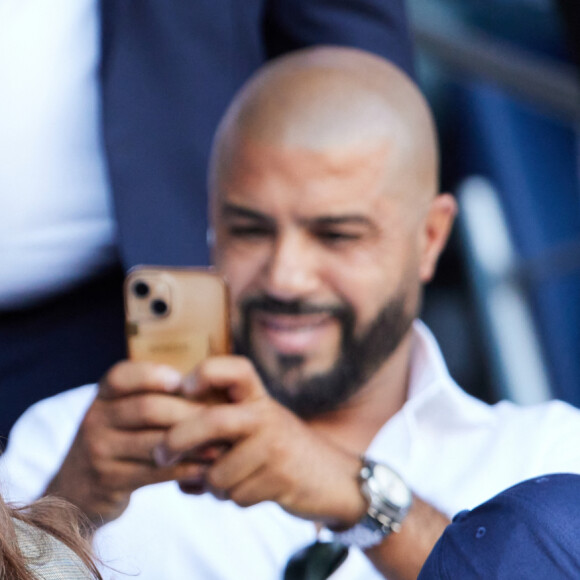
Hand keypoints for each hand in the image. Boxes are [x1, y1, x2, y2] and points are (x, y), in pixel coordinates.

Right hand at [44, 361, 210, 525]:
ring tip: (221, 446)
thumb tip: (212, 386)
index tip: (181, 380)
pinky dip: (185, 470)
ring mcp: (98, 451)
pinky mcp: (108, 481)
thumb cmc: (122, 440)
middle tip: (222, 418)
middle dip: (188, 413)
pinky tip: (206, 470)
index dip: (152, 375)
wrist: (79, 490)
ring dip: (194, 445)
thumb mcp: (125, 412)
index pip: (122, 376)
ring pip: (154, 443)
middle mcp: (95, 418)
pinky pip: (154, 473)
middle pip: (147, 409)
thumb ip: (157, 396)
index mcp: (104, 395)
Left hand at [155, 356, 367, 529]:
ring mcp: (276, 446)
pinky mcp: (281, 477)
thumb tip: (168, 453)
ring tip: (231, 481)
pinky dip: (234, 499)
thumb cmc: (280, 451)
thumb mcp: (255, 428)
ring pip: (219, 472)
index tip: (183, 388)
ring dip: (215, 486)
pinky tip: (253, 490)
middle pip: (214, 420)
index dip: (206, 373)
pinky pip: (236, 495)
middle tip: (159, 453)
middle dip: (178, 439)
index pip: (236, 369)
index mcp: (259, 398)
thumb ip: (218, 430)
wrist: (333, 478)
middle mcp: (267, 415)